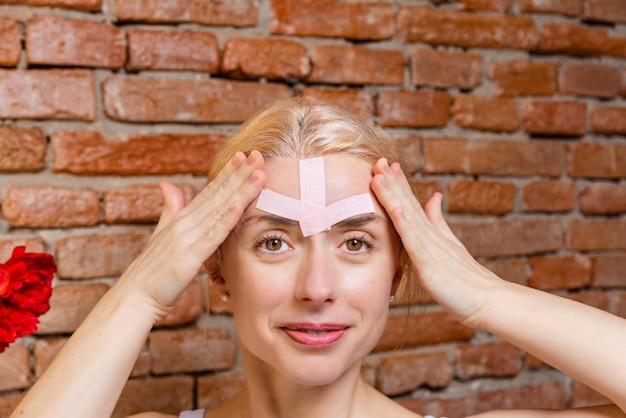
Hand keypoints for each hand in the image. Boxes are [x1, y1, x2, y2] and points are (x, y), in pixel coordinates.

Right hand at [117, 151, 265, 320]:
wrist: (135, 296)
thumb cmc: (151, 270)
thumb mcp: (161, 234)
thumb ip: (169, 208)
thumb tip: (167, 184)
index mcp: (182, 218)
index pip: (210, 191)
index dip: (228, 173)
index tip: (245, 155)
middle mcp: (185, 223)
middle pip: (218, 194)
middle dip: (239, 173)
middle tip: (259, 154)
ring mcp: (187, 238)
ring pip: (219, 209)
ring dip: (240, 190)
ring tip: (258, 172)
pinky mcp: (189, 256)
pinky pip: (212, 235)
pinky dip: (225, 219)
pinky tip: (239, 205)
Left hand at [371, 158, 502, 327]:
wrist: (488, 301)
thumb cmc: (467, 278)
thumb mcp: (449, 244)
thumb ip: (438, 221)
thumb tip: (434, 196)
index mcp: (432, 233)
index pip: (412, 204)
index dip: (399, 184)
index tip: (387, 165)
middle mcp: (431, 236)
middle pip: (408, 204)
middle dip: (392, 182)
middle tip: (378, 160)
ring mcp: (430, 249)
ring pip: (408, 217)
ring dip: (393, 195)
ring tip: (380, 175)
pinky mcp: (430, 264)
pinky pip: (414, 241)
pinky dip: (404, 223)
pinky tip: (395, 208)